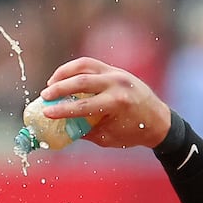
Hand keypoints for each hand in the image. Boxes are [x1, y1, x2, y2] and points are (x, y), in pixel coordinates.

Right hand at [38, 57, 173, 148]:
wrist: (157, 119)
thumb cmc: (132, 132)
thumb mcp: (107, 137)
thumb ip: (84, 131)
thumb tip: (60, 128)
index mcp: (117, 103)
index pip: (84, 106)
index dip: (62, 110)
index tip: (46, 113)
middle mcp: (117, 84)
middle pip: (81, 82)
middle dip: (59, 88)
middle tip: (45, 97)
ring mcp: (116, 73)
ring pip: (84, 66)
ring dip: (64, 73)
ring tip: (51, 84)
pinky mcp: (114, 69)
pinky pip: (90, 65)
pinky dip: (74, 69)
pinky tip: (63, 77)